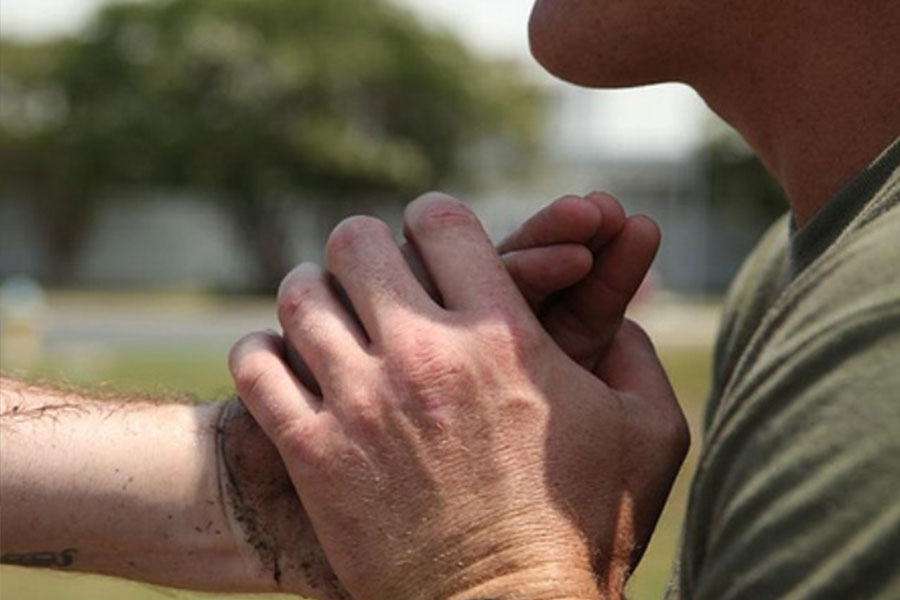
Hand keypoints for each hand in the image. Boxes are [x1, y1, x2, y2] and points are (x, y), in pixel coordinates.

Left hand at [229, 193, 687, 599]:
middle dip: (366, 249)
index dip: (432, 221)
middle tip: (373, 279)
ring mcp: (362, 402)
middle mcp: (426, 353)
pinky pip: (257, 366)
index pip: (440, 220)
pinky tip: (289, 366)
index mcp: (503, 335)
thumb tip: (621, 312)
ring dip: (314, 296)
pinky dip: (264, 354)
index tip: (429, 244)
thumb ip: (636, 356)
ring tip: (329, 318)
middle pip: (357, 241)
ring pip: (300, 295)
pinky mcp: (314, 454)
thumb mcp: (648, 437)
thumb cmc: (582, 532)